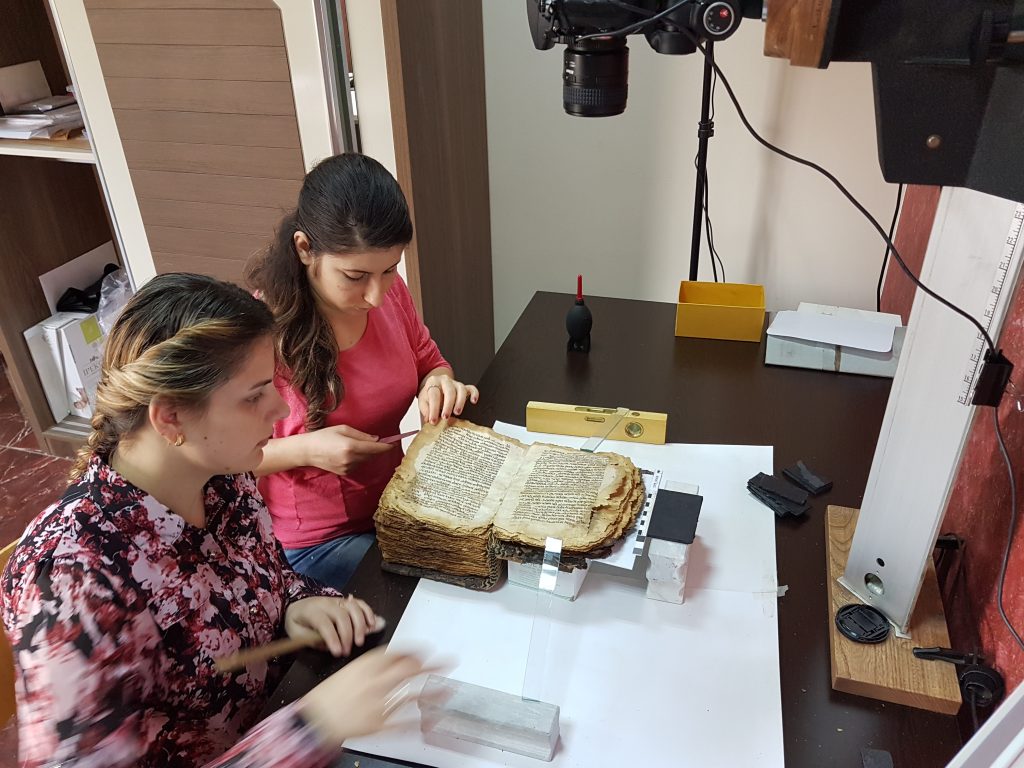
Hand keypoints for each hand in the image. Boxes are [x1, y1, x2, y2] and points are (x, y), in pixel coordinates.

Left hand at [284, 595, 380, 656]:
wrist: (298, 606)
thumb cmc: (298, 622)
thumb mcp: (297, 634)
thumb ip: (313, 640)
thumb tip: (331, 646)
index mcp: (311, 610)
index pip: (324, 623)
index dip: (332, 638)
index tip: (337, 652)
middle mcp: (326, 603)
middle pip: (342, 615)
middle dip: (347, 635)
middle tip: (347, 650)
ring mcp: (337, 600)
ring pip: (354, 608)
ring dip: (360, 625)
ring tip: (360, 641)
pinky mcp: (346, 601)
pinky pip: (360, 604)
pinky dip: (368, 613)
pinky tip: (372, 625)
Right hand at [300, 648, 435, 746]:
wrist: (312, 721)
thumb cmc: (328, 696)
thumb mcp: (348, 672)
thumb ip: (371, 666)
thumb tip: (393, 661)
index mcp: (365, 666)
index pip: (397, 652)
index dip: (415, 651)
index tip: (426, 650)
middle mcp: (374, 682)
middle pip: (409, 669)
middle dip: (430, 665)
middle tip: (445, 663)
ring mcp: (378, 704)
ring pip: (412, 694)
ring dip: (432, 691)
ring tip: (448, 688)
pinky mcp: (379, 724)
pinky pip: (405, 721)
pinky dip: (422, 719)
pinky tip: (433, 717)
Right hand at [303, 424, 393, 474]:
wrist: (307, 451)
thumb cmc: (323, 436)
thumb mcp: (343, 429)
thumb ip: (361, 435)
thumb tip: (376, 439)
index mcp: (351, 446)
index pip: (375, 448)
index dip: (386, 446)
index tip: (393, 443)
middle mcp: (350, 459)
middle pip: (372, 455)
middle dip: (378, 449)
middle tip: (381, 441)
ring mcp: (348, 468)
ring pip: (366, 460)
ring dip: (367, 453)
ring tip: (356, 445)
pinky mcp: (345, 473)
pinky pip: (358, 465)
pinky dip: (359, 459)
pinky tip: (349, 453)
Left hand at [418, 374, 479, 424]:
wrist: (435, 387)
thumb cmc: (429, 395)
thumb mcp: (423, 401)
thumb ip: (425, 410)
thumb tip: (428, 419)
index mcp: (433, 382)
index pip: (434, 395)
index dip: (433, 409)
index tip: (433, 421)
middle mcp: (445, 380)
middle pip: (449, 391)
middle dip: (448, 405)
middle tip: (446, 417)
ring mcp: (456, 383)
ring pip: (461, 389)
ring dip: (460, 402)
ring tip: (457, 413)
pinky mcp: (464, 387)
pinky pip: (472, 388)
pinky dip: (474, 394)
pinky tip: (473, 401)